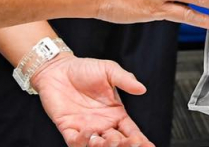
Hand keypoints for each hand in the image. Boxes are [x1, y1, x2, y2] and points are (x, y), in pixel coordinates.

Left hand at [34, 54, 153, 146]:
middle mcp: (102, 124)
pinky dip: (82, 141)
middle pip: (117, 142)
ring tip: (111, 140)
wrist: (59, 68)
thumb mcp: (109, 70)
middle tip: (130, 142)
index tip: (149, 146)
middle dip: (125, 145)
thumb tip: (142, 89)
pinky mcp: (68, 128)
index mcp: (115, 113)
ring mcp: (85, 128)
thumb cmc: (85, 69)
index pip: (131, 131)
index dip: (140, 140)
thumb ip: (125, 80)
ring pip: (97, 146)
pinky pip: (75, 142)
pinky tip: (89, 132)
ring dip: (105, 146)